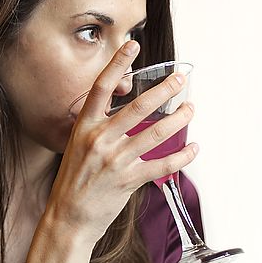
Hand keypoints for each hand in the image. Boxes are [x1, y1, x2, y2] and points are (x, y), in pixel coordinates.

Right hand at [44, 41, 197, 248]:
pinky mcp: (128, 181)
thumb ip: (98, 127)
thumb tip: (124, 110)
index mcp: (84, 127)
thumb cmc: (74, 180)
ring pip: (155, 133)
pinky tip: (193, 147)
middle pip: (137, 107)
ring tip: (191, 109)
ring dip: (178, 119)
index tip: (133, 45)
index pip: (101, 88)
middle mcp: (98, 140)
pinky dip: (182, 155)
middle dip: (164, 90)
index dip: (118, 64)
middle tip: (181, 80)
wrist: (68, 216)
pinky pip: (162, 164)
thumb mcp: (76, 146)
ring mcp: (114, 161)